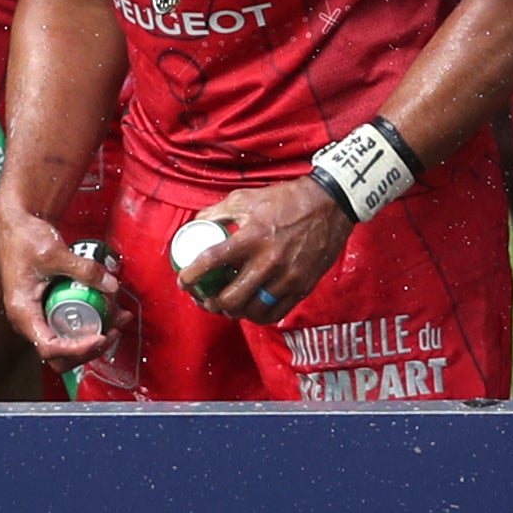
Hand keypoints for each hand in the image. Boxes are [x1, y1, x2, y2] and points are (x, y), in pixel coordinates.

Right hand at [0, 197, 111, 368]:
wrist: (17, 223)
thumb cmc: (24, 238)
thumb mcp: (54, 253)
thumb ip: (83, 270)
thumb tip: (111, 286)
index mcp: (23, 312)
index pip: (49, 347)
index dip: (76, 349)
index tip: (99, 337)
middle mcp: (29, 320)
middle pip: (59, 354)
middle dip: (89, 349)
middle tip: (113, 332)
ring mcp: (39, 315)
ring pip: (67, 341)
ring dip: (94, 337)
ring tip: (118, 321)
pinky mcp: (49, 307)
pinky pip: (69, 324)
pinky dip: (89, 322)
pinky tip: (108, 310)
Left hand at [174, 180, 349, 321]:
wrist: (330, 205)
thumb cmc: (286, 199)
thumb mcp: (246, 198)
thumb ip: (217, 212)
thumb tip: (195, 224)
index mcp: (251, 238)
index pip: (211, 262)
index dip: (191, 276)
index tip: (183, 282)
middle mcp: (268, 262)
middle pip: (230, 299)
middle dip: (211, 303)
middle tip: (206, 298)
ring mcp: (286, 278)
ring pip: (251, 311)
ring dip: (233, 312)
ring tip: (226, 304)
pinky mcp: (301, 287)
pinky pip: (273, 313)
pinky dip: (256, 314)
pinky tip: (249, 308)